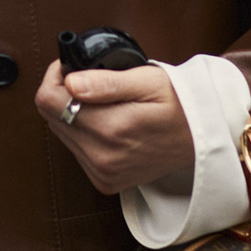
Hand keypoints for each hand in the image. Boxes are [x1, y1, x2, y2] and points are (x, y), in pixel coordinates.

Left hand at [35, 60, 194, 196]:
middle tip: (91, 82)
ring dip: (74, 115)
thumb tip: (70, 83)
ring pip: (62, 134)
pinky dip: (85, 135)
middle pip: (51, 117)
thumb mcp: (148, 82)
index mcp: (111, 129)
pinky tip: (107, 124)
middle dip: (63, 94)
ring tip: (104, 104)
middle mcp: (103, 156)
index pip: (48, 101)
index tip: (73, 69)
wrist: (202, 138)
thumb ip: (106, 83)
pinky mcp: (105, 181)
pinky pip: (76, 152)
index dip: (55, 77)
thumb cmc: (180, 103)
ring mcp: (103, 173)